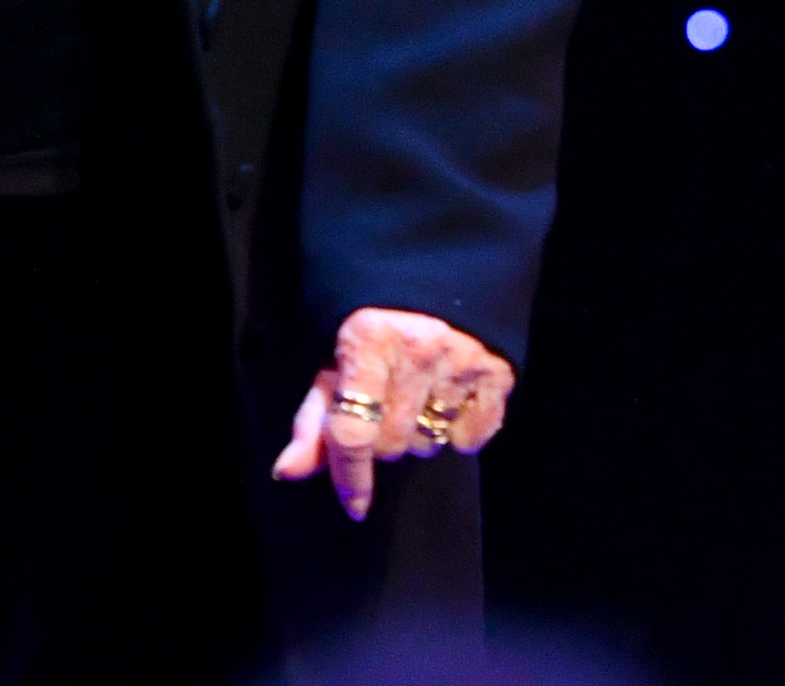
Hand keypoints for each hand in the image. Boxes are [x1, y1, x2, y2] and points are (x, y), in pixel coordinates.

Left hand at [271, 307, 515, 519]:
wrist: (435, 278)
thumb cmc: (375, 330)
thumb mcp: (336, 363)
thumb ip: (314, 420)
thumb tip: (287, 471)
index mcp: (368, 341)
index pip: (353, 429)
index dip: (350, 475)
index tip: (353, 506)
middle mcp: (417, 349)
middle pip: (392, 443)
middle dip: (382, 438)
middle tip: (383, 406)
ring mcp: (461, 359)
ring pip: (430, 443)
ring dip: (418, 433)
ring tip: (416, 397)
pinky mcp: (497, 371)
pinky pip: (472, 439)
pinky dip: (459, 432)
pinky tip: (449, 400)